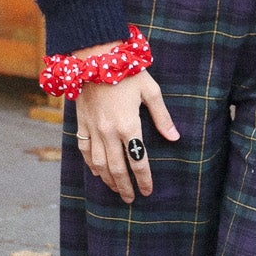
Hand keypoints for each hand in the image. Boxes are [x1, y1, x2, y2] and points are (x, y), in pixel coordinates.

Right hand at [74, 63, 177, 201]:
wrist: (94, 56)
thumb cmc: (127, 71)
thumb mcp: (150, 91)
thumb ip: (162, 117)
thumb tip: (175, 137)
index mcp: (129, 125)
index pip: (138, 161)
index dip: (144, 179)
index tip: (148, 191)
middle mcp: (109, 132)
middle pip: (117, 169)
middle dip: (125, 187)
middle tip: (131, 199)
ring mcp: (92, 128)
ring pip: (98, 164)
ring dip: (108, 180)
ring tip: (116, 190)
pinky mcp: (81, 122)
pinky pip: (84, 150)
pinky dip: (90, 164)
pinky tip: (96, 172)